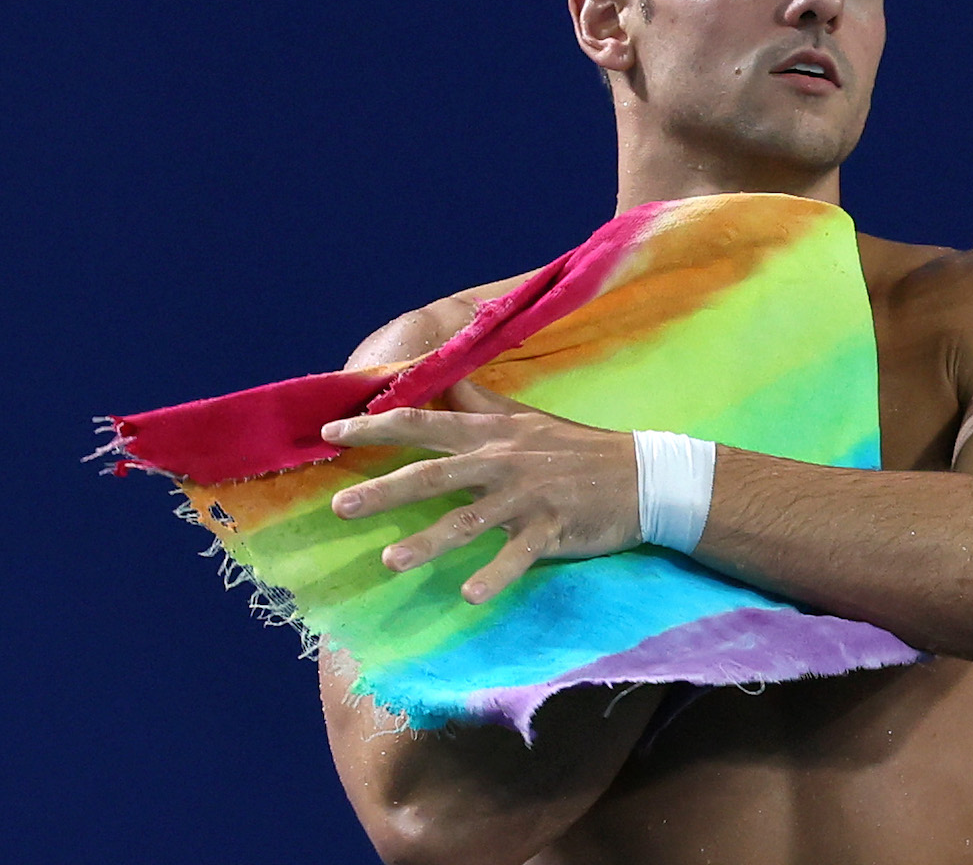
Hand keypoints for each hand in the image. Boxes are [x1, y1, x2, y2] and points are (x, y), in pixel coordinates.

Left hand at [321, 380, 640, 603]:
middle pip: (433, 474)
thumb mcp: (525, 417)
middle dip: (384, 491)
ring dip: (428, 542)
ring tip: (390, 562)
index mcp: (490, 434)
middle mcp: (501, 462)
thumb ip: (479, 400)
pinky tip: (468, 596)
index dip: (375, 425)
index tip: (331, 431)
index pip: (423, 423)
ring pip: (468, 520)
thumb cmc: (577, 447)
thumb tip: (441, 376)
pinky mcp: (551, 528)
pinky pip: (518, 555)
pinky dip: (494, 575)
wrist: (641, 475)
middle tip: (339, 507)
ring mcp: (526, 497)